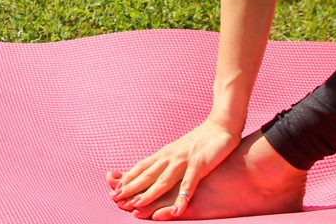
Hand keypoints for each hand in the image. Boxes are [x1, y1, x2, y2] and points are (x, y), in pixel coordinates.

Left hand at [107, 119, 241, 217]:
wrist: (221, 126)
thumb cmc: (200, 141)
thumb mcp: (179, 150)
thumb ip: (166, 160)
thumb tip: (153, 170)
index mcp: (164, 154)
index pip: (141, 168)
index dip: (128, 179)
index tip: (114, 190)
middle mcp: (170, 157)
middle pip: (147, 175)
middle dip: (131, 188)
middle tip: (115, 199)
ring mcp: (183, 161)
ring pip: (163, 180)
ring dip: (149, 194)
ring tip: (137, 205)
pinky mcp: (199, 164)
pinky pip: (189, 183)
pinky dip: (182, 197)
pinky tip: (177, 210)